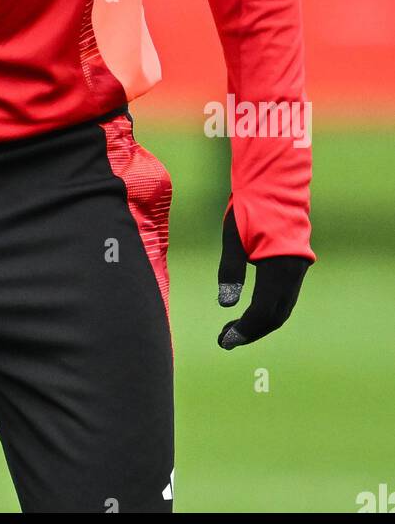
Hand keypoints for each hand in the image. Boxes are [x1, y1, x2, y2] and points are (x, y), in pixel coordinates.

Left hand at [216, 206, 311, 348]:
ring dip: (260, 321)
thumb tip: (226, 306)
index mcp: (279, 267)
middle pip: (275, 316)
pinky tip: (250, 309)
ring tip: (234, 329)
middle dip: (252, 331)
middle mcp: (294, 272)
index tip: (225, 341)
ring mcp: (298, 268)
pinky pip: (284, 295)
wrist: (274, 181)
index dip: (244, 330)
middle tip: (226, 340)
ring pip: (282, 307)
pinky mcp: (296, 263)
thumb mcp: (233, 237)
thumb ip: (231, 272)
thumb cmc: (249, 206)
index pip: (262, 312)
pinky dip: (268, 307)